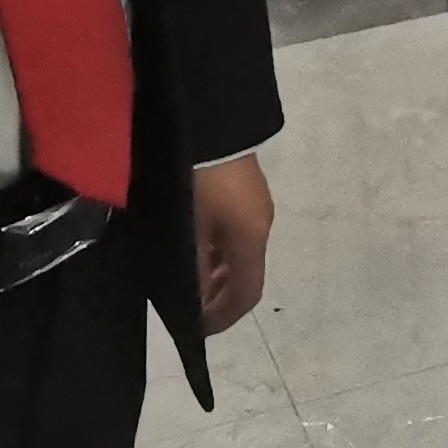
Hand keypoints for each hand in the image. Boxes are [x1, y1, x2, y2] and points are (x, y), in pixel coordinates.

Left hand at [191, 152, 274, 334]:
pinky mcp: (244, 185)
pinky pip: (234, 230)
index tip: (199, 330)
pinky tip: (195, 244)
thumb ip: (192, 264)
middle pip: (245, 273)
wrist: (207, 117)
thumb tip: (193, 296)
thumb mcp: (189, 225)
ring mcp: (255, 202)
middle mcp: (260, 223)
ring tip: (187, 277)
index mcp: (251, 236)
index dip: (224, 317)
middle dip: (219, 295)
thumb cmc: (196, 178)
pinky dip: (216, 248)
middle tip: (189, 307)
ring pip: (239, 251)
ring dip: (217, 270)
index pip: (247, 293)